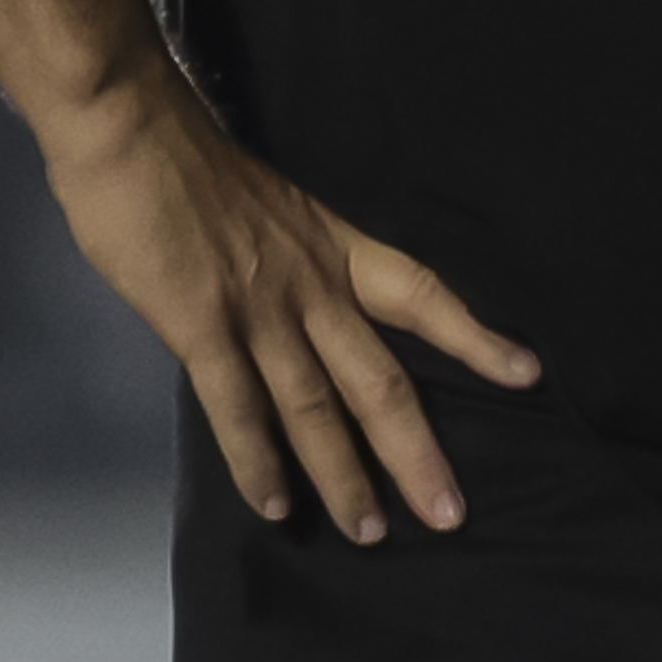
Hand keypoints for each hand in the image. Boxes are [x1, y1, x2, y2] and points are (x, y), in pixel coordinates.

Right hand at [40, 61, 537, 540]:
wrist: (133, 129)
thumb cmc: (194, 168)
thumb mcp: (276, 212)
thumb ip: (296, 268)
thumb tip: (303, 323)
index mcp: (335, 248)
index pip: (425, 296)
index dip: (476, 337)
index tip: (528, 375)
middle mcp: (313, 284)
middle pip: (380, 378)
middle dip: (416, 450)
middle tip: (451, 512)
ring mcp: (259, 308)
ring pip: (317, 406)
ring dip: (344, 476)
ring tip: (371, 533)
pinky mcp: (201, 325)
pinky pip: (237, 406)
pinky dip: (258, 460)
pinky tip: (275, 505)